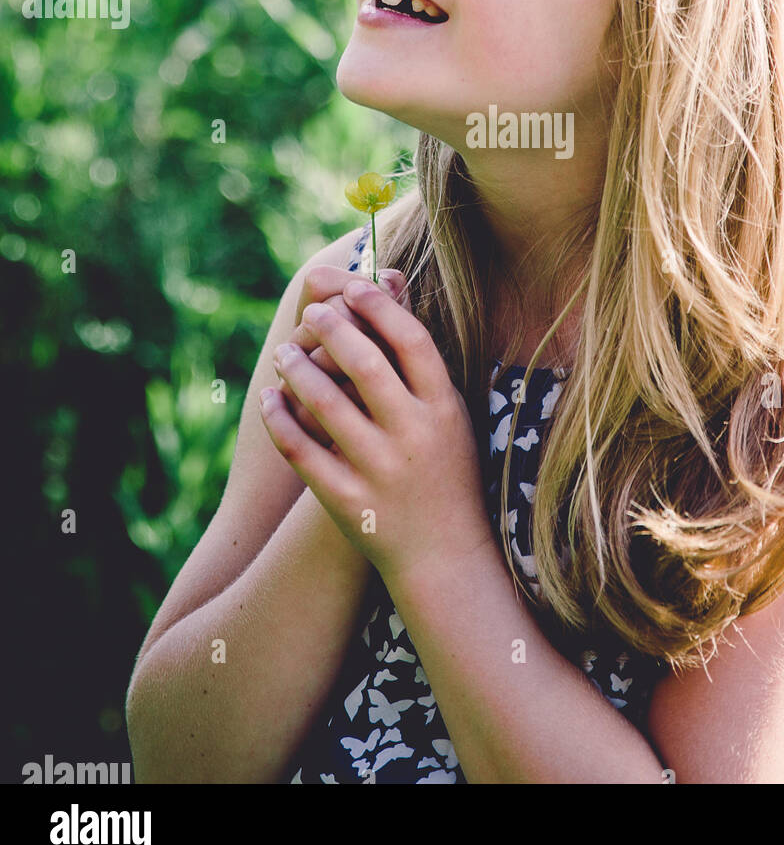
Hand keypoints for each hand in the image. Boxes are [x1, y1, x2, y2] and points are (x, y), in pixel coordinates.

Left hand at [259, 278, 494, 586]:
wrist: (444, 557)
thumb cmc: (446, 471)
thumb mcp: (452, 417)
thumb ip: (422, 365)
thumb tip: (392, 293)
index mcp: (445, 409)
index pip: (412, 340)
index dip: (379, 306)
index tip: (353, 287)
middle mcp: (415, 436)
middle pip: (366, 363)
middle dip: (332, 329)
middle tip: (312, 313)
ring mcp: (380, 470)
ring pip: (326, 404)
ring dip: (298, 369)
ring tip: (284, 352)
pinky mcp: (347, 500)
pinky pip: (301, 449)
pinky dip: (280, 418)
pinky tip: (270, 398)